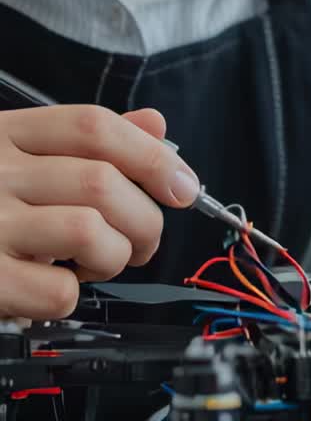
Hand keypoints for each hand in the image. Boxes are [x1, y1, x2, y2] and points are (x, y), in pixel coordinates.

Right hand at [0, 105, 198, 319]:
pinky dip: (72, 295)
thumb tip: (154, 125)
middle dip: (146, 219)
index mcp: (7, 134)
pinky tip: (55, 285)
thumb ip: (82, 141)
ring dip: (114, 257)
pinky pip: (56, 291)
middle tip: (143, 240)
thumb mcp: (15, 153)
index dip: (151, 155)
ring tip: (98, 263)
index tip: (183, 185)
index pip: (93, 126)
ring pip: (89, 232)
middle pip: (101, 182)